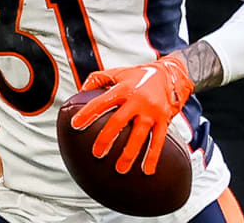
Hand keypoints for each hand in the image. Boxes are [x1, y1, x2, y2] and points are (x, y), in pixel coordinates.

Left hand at [70, 55, 193, 174]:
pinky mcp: (164, 120)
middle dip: (106, 139)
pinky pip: (158, 140)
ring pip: (139, 135)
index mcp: (123, 89)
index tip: (75, 125)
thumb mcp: (117, 73)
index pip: (101, 102)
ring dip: (129, 154)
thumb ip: (97, 79)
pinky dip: (153, 156)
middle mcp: (138, 100)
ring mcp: (151, 111)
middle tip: (97, 154)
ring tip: (120, 169)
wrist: (168, 74)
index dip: (88, 113)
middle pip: (118, 121)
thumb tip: (80, 91)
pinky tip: (147, 170)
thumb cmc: (137, 76)